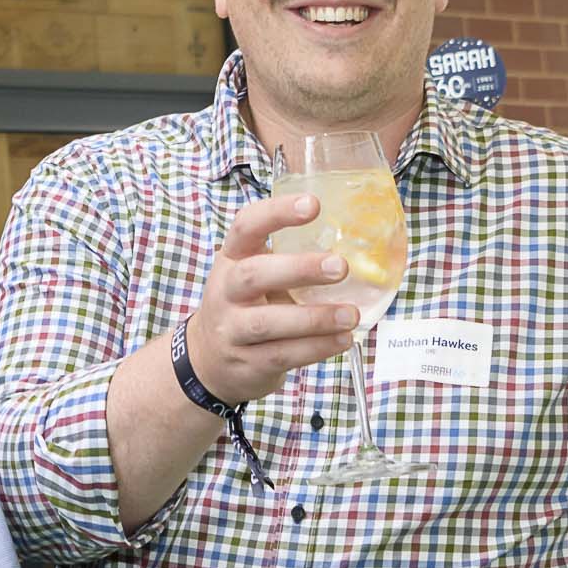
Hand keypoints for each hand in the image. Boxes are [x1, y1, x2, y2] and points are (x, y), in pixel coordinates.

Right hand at [181, 193, 361, 407]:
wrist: (209, 361)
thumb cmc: (245, 307)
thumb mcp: (252, 275)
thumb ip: (288, 260)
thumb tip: (358, 243)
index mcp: (232, 259)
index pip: (246, 226)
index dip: (277, 213)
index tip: (315, 204)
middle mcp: (226, 291)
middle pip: (253, 275)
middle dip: (298, 269)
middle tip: (341, 267)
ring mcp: (231, 329)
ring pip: (269, 322)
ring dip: (315, 318)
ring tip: (350, 314)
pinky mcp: (246, 362)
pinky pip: (282, 355)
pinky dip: (316, 348)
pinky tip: (343, 339)